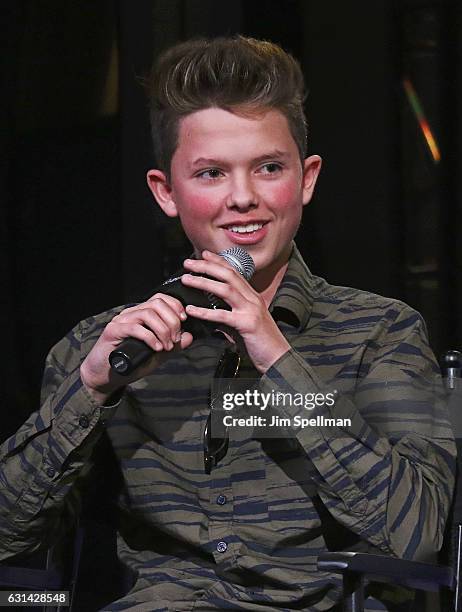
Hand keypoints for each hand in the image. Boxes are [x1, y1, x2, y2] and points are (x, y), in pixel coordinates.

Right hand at [80, 294, 192, 403]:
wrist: (105, 376)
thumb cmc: (130, 363)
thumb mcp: (157, 355)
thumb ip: (173, 346)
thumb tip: (189, 336)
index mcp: (141, 315)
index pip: (160, 299)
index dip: (175, 306)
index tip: (184, 320)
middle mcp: (131, 314)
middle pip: (156, 304)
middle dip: (171, 320)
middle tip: (175, 339)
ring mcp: (121, 321)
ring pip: (147, 314)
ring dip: (162, 330)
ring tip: (166, 346)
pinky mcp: (113, 331)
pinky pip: (134, 328)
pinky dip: (150, 337)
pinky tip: (156, 348)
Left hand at [181, 251, 289, 372]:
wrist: (278, 358)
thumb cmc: (260, 342)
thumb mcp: (242, 324)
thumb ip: (228, 315)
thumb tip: (209, 312)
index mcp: (252, 297)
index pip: (234, 272)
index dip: (219, 261)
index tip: (203, 254)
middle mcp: (253, 299)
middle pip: (228, 275)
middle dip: (207, 266)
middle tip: (188, 262)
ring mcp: (251, 310)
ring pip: (225, 289)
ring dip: (204, 282)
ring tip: (186, 279)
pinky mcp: (247, 324)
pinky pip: (223, 315)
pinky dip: (205, 312)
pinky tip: (191, 310)